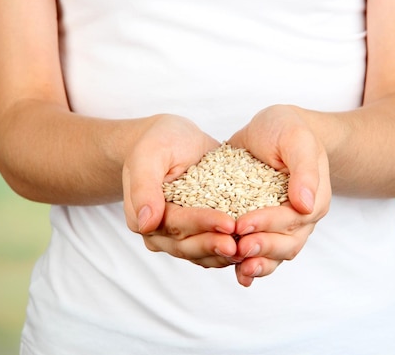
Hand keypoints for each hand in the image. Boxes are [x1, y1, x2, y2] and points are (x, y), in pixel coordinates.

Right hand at [122, 114, 236, 267]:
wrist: (172, 139)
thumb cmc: (159, 141)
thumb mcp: (149, 154)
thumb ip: (144, 186)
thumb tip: (146, 223)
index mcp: (142, 215)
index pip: (175, 225)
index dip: (202, 224)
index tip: (228, 223)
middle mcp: (159, 232)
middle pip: (188, 245)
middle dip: (216, 244)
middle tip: (242, 244)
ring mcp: (178, 236)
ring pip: (202, 253)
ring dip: (225, 254)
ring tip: (250, 249)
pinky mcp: (198, 233)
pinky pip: (213, 249)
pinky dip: (231, 250)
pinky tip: (252, 246)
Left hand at [227, 105, 331, 285]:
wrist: (275, 128)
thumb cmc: (288, 129)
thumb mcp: (296, 138)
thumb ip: (303, 169)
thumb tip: (306, 204)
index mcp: (314, 198)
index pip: (292, 218)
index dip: (267, 223)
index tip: (243, 223)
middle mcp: (300, 217)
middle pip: (286, 244)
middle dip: (262, 248)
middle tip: (238, 248)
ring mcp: (281, 225)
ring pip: (275, 255)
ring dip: (258, 264)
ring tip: (239, 269)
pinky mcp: (262, 226)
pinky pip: (260, 252)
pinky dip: (250, 265)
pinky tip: (237, 274)